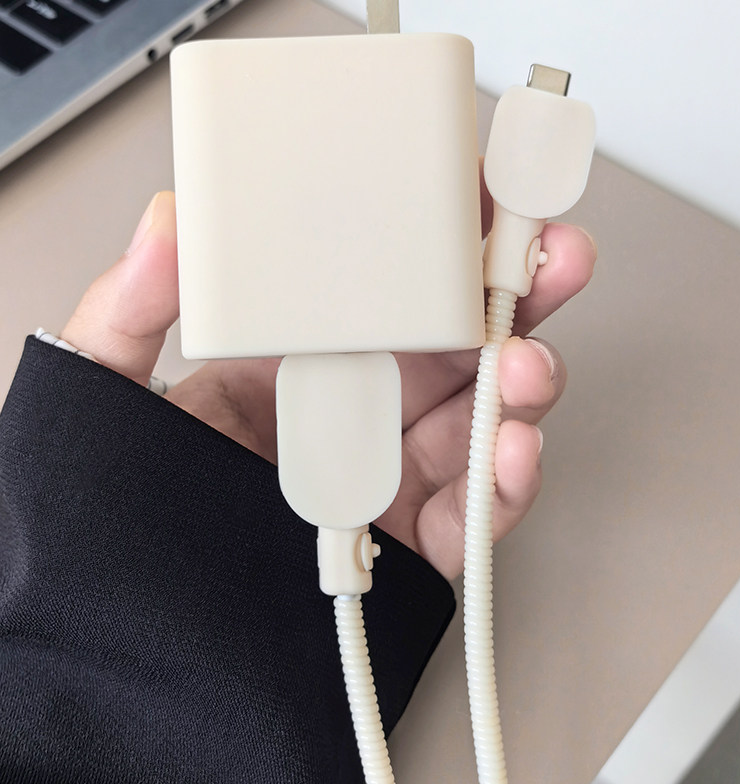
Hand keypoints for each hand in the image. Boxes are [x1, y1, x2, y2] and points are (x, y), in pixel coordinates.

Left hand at [61, 186, 595, 580]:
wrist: (128, 621)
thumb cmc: (127, 496)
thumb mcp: (110, 385)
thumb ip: (132, 308)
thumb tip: (164, 225)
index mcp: (301, 354)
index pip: (387, 284)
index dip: (442, 241)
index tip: (477, 199)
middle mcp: (356, 406)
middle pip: (457, 341)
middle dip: (515, 295)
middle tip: (546, 254)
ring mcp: (384, 474)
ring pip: (477, 419)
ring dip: (519, 386)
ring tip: (523, 363)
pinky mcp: (402, 546)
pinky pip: (469, 514)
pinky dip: (503, 486)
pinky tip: (510, 446)